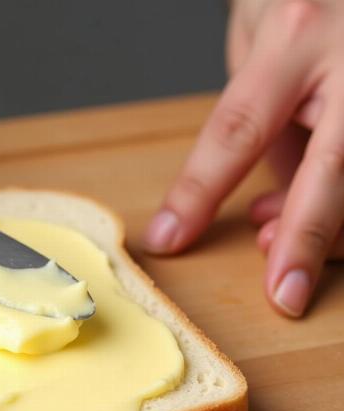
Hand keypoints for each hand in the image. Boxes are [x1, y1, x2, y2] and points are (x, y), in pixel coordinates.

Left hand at [142, 0, 343, 316]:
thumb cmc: (297, 9)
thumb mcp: (258, 50)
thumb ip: (258, 128)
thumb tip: (264, 215)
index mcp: (294, 36)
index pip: (238, 132)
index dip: (200, 195)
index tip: (169, 241)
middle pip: (334, 167)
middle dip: (306, 240)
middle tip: (284, 297)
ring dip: (327, 230)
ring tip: (271, 239)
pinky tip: (312, 216)